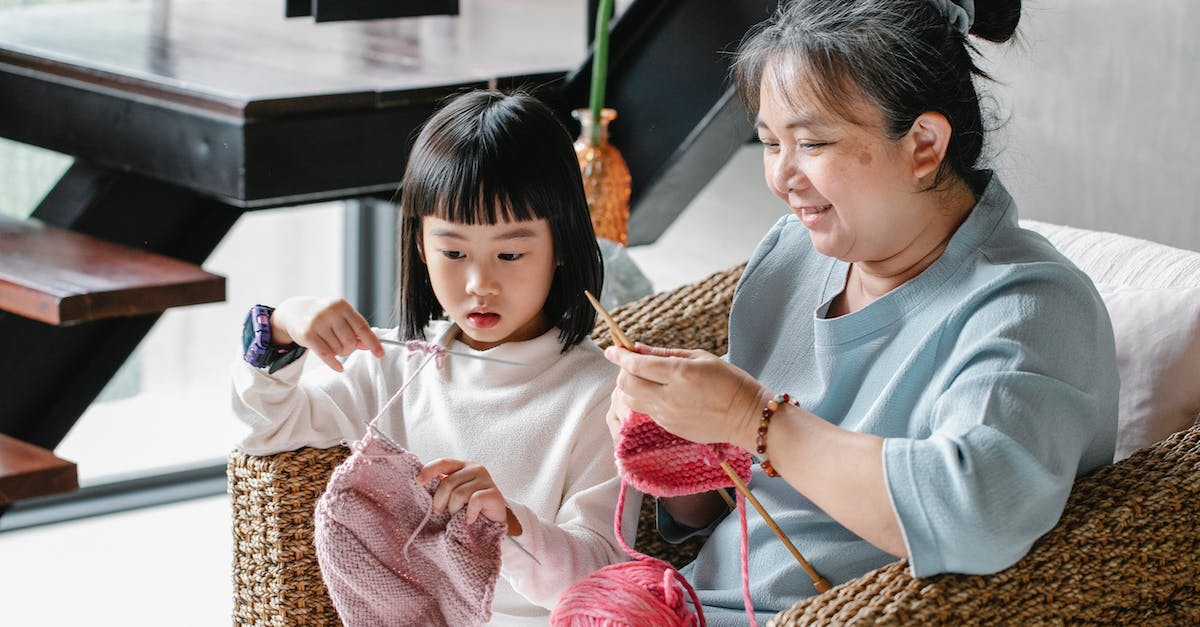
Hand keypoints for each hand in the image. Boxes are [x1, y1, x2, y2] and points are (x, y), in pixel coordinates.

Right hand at [270, 296, 383, 371]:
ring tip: (331, 345)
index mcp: (342, 305)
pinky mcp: (308, 334)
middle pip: (350, 341)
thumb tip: (369, 346)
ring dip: (338, 352)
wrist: (294, 311)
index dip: (372, 342)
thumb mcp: (339, 317)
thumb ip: (355, 330)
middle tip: (343, 346)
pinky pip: (327, 355)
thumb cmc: (323, 316)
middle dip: (350, 348)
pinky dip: (334, 363)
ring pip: (339, 349)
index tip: (380, 353)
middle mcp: (330, 312)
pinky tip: (339, 367)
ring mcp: (318, 322)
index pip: (362, 326)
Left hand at [416, 458, 509, 528]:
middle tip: (439, 512)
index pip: (443, 462)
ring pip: (459, 494)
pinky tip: (469, 519)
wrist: (493, 521)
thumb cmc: (468, 507)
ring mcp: (485, 480)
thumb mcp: (453, 493)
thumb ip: (442, 485)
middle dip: (440, 501)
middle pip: (448, 482)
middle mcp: (475, 468)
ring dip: (454, 509)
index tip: (418, 483)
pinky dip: (468, 513)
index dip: (429, 470)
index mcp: (462, 466)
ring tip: (457, 516)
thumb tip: (419, 483)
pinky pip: (474, 501)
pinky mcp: (493, 493)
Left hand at [604, 343, 770, 449]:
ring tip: (641, 377)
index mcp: (680, 374)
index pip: (638, 364)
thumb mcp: (701, 358)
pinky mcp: (670, 428)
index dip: (620, 356)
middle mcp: (670, 397)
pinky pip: (646, 412)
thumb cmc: (730, 382)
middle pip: (628, 384)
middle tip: (629, 362)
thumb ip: (666, 354)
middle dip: (623, 371)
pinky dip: (644, 399)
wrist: (748, 418)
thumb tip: (639, 349)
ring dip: (630, 387)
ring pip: (632, 401)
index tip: (611, 349)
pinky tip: (656, 392)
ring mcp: (668, 416)